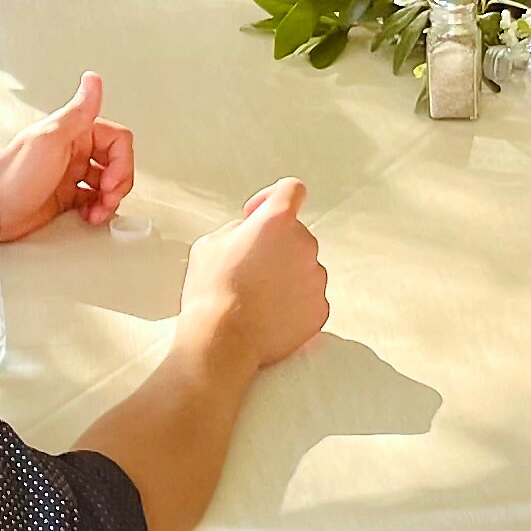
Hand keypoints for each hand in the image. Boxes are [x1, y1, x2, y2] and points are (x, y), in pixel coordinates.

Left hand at [0, 72, 132, 238]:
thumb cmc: (15, 176)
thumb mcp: (49, 140)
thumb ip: (77, 112)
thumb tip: (93, 80)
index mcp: (74, 132)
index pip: (117, 139)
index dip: (121, 161)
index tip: (109, 180)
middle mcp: (74, 150)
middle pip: (116, 161)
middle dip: (118, 182)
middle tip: (107, 197)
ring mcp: (70, 173)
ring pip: (108, 182)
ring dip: (110, 198)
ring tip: (98, 211)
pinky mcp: (66, 196)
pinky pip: (94, 199)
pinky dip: (98, 208)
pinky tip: (89, 215)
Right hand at [181, 180, 329, 373]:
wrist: (224, 341)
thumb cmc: (212, 291)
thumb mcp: (210, 244)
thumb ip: (237, 229)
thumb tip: (249, 233)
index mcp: (277, 220)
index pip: (291, 189)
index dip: (272, 198)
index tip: (257, 216)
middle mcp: (304, 244)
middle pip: (295, 234)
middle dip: (275, 246)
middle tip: (248, 269)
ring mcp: (316, 277)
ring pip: (303, 267)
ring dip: (285, 276)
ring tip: (256, 298)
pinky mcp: (320, 308)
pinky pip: (309, 298)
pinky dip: (293, 303)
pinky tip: (268, 315)